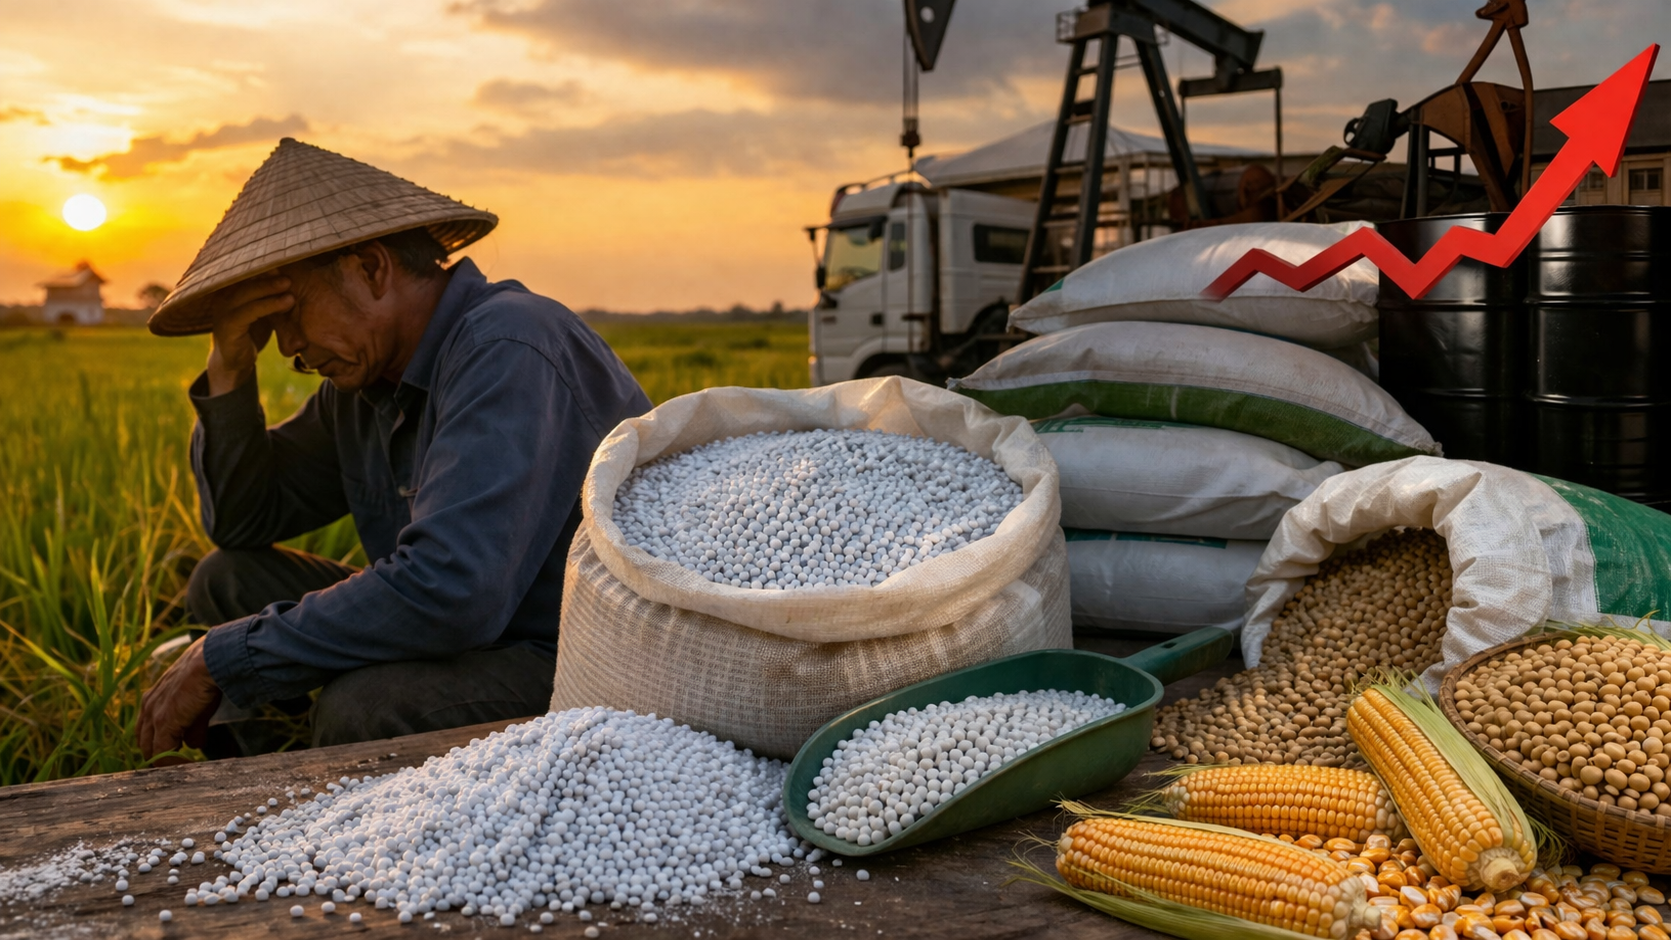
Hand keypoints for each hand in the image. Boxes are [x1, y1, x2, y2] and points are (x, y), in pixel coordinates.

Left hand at [138, 637, 222, 763]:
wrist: (210, 662)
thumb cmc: (207, 676)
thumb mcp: (198, 704)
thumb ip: (193, 727)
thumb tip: (194, 745)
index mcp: (153, 699)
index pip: (147, 730)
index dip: (159, 743)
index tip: (174, 753)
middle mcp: (147, 708)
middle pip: (144, 742)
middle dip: (159, 754)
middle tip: (176, 763)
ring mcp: (153, 717)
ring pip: (150, 750)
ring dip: (165, 761)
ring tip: (181, 767)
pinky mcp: (163, 726)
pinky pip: (162, 754)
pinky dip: (173, 763)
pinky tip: (187, 766)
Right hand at [205, 274, 293, 396]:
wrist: (236, 362)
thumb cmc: (251, 332)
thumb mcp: (261, 310)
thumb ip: (269, 295)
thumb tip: (292, 274)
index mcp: (229, 289)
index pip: (246, 272)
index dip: (265, 265)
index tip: (286, 260)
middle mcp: (222, 296)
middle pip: (245, 278)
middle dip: (268, 274)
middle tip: (290, 271)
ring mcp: (222, 310)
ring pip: (247, 293)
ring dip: (269, 288)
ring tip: (289, 286)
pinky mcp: (227, 326)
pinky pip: (249, 312)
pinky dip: (269, 305)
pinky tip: (286, 303)